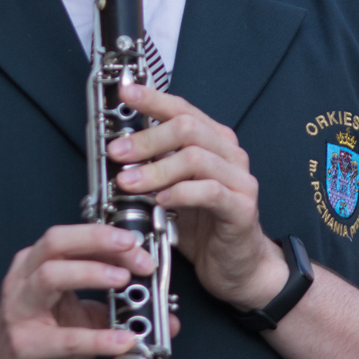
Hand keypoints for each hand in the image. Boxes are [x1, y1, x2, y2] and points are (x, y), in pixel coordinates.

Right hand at [0, 224, 157, 358]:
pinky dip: (98, 338)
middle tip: (131, 249)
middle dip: (96, 240)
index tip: (136, 245)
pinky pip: (64, 338)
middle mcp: (22, 281)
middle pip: (55, 243)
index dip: (104, 236)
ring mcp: (20, 312)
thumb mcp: (81, 317)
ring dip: (90, 273)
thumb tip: (164, 313)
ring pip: (49, 276)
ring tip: (122, 280)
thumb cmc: (42, 341)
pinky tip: (124, 340)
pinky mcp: (26, 345)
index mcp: (34, 266)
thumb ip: (115, 308)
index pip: (69, 237)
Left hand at [109, 84, 286, 312]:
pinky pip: (210, 192)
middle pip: (187, 128)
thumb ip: (153, 165)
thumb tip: (115, 148)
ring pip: (195, 158)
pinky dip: (181, 193)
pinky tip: (161, 200)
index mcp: (213, 141)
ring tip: (129, 182)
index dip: (152, 99)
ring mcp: (239, 180)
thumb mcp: (171, 188)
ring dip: (156, 168)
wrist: (237, 266)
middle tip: (117, 152)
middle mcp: (229, 154)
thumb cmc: (203, 225)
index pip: (182, 108)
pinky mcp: (242, 208)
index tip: (125, 92)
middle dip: (146, 138)